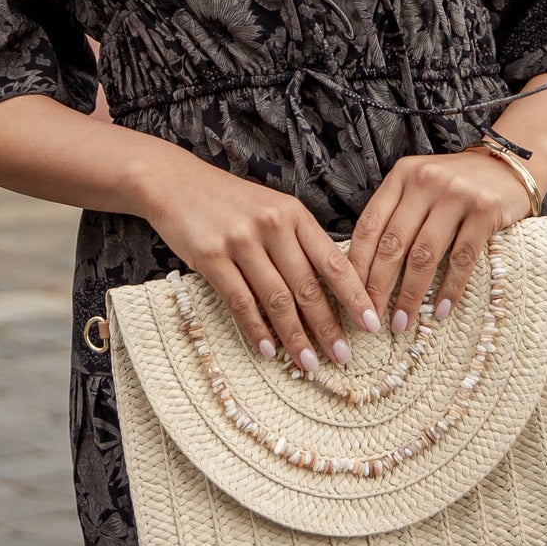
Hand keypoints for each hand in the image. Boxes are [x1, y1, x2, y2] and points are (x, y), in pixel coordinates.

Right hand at [140, 155, 381, 372]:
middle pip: (307, 287)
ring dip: (295, 337)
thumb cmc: (230, 201)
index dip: (354, 297)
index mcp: (294, 213)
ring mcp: (240, 241)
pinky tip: (267, 349)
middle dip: (328, 327)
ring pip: (276, 299)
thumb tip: (331, 289)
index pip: (333, 262)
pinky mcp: (211, 257)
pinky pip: (240, 301)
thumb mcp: (273, 208)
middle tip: (343, 357)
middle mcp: (272, 225)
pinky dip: (256, 329)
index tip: (371, 325)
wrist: (175, 182)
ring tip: (308, 363)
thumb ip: (300, 241)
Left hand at [346, 150, 532, 336]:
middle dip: (379, 287)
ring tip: (402, 322)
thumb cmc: (457, 185)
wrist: (509, 165)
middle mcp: (426, 182)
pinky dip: (450, 288)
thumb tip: (365, 268)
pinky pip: (462, 258)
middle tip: (372, 320)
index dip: (358, 266)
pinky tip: (442, 309)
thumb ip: (396, 214)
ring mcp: (457, 195)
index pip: (369, 225)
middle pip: (393, 244)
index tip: (352, 298)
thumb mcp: (420, 186)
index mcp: (402, 176)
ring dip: (411, 295)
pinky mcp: (485, 210)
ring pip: (424, 255)